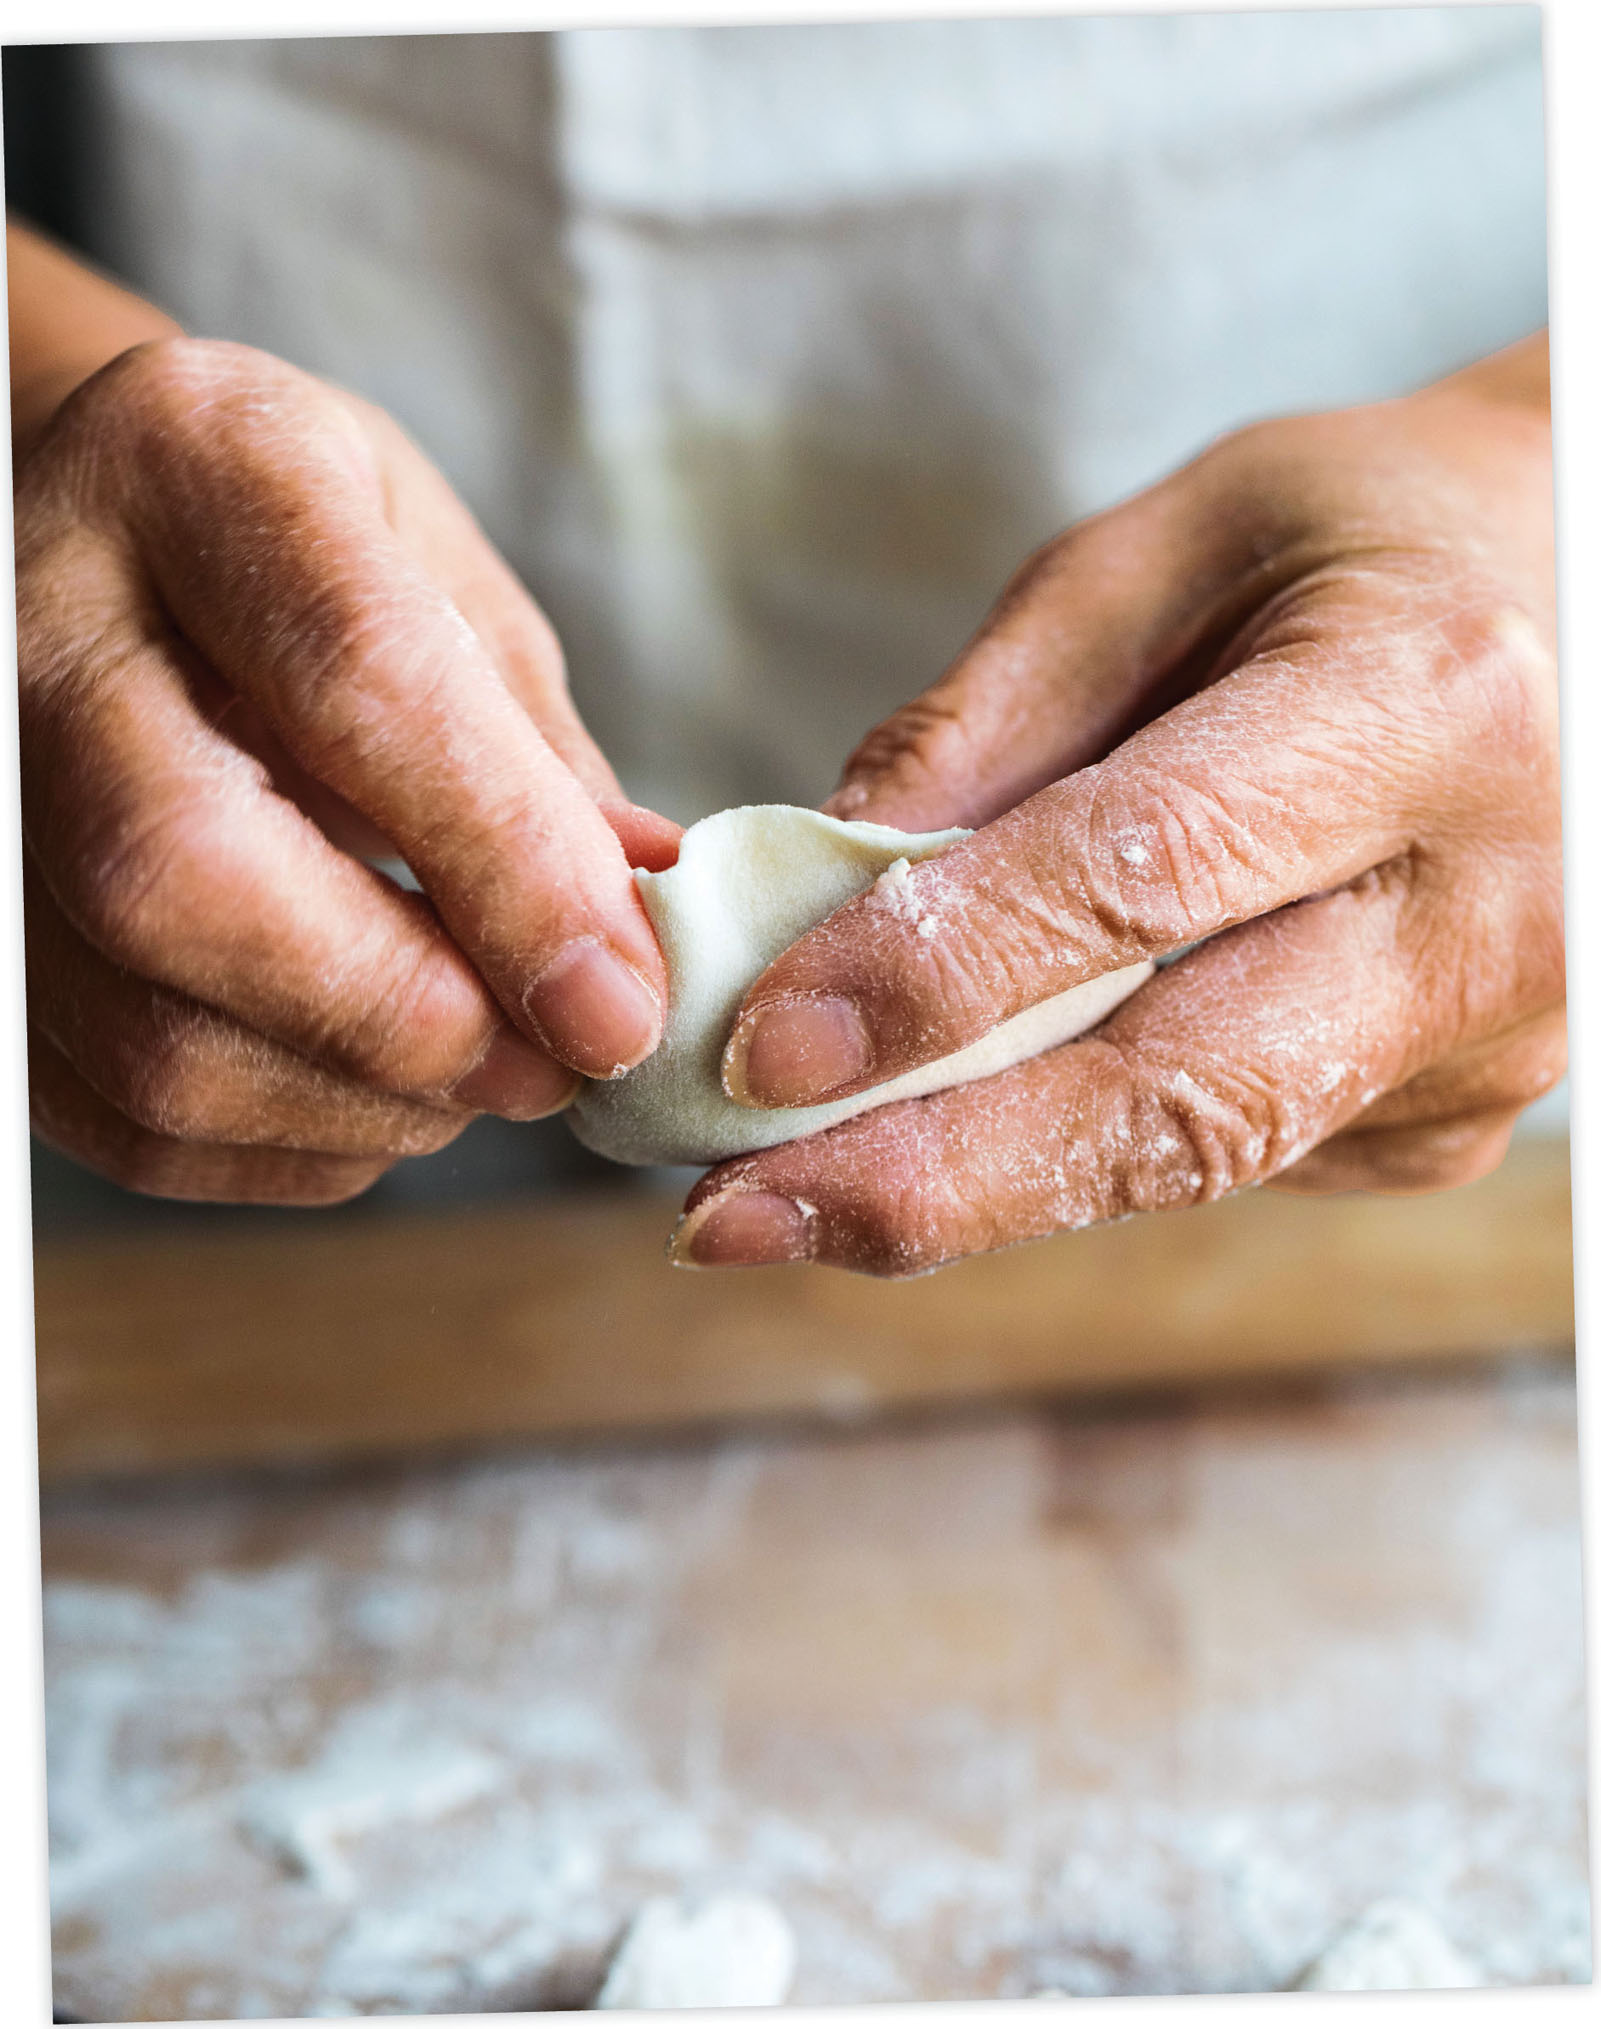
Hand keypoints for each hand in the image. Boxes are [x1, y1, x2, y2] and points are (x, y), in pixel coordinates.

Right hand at [16, 329, 678, 1202]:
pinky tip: (374, 1095)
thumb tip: (631, 940)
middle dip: (409, 1017)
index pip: (353, 682)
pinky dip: (284, 1145)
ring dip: (363, 1106)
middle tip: (553, 1065)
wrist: (100, 534)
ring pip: (146, 1035)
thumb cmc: (294, 551)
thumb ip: (532, 755)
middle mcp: (38, 630)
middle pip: (186, 878)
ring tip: (481, 1072)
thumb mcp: (440, 577)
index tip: (619, 1003)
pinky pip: (116, 1115)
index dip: (505, 867)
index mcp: (203, 475)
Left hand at [674, 337, 1561, 1273]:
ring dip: (972, 1186)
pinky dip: (1075, 1145)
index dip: (938, 974)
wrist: (1588, 617)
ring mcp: (1487, 1044)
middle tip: (730, 1219)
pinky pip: (1226, 1150)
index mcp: (1422, 709)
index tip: (760, 1047)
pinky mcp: (1450, 1120)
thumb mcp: (1175, 545)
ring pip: (1189, 1153)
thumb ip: (997, 714)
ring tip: (784, 1195)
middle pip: (1181, 1094)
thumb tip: (815, 887)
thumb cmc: (1369, 546)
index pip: (1143, 874)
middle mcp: (1490, 909)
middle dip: (934, 1178)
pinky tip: (975, 1118)